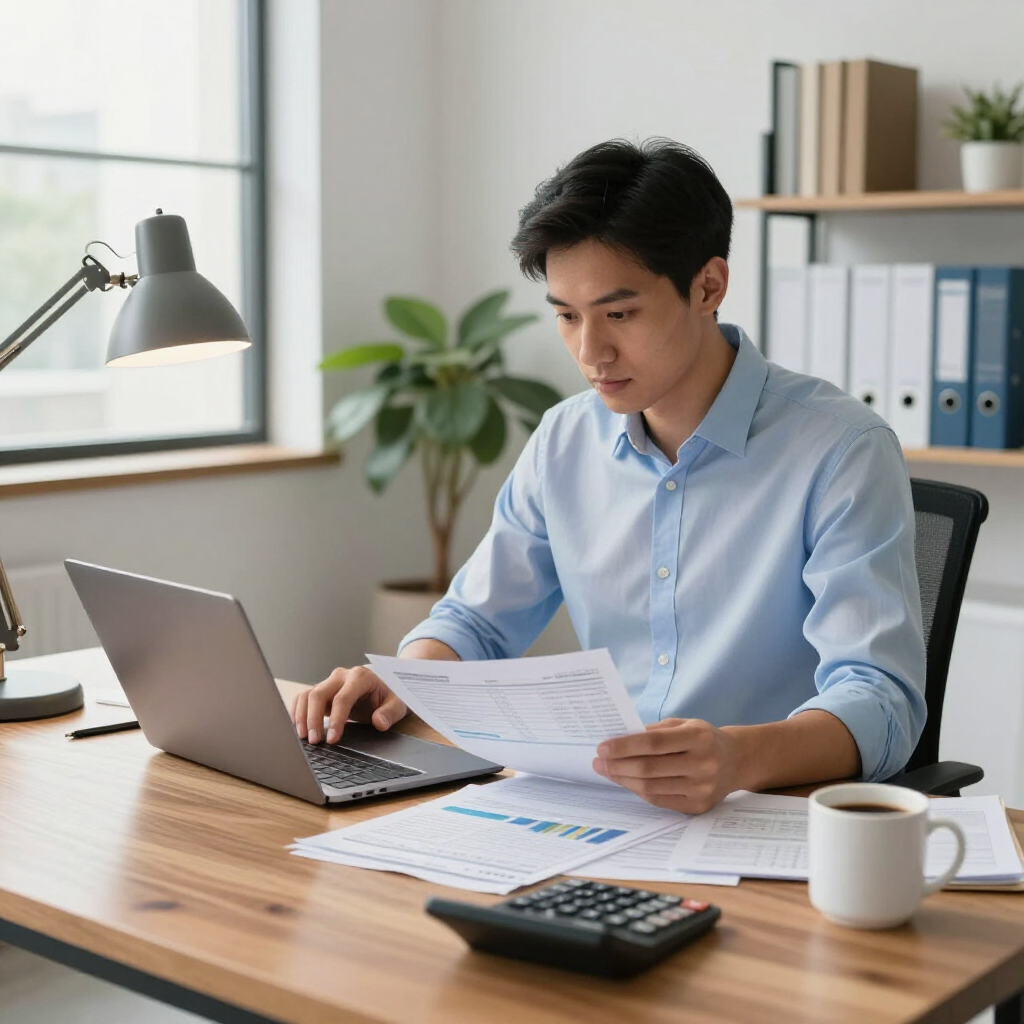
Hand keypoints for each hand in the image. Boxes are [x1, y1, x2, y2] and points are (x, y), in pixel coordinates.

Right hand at [290, 666, 407, 744]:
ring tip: (303, 738)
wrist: (384, 685)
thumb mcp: (398, 703)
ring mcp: (329, 682)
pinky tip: (298, 729)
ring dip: (301, 716)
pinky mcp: (322, 692)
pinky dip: (297, 712)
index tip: (332, 739)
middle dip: (313, 719)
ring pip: (307, 695)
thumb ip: (390, 712)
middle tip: (314, 742)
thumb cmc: (390, 695)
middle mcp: (341, 676)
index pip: (343, 698)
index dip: (336, 719)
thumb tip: (379, 723)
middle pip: (318, 694)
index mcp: (360, 677)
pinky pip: (303, 698)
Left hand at [593, 718, 739, 814]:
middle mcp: (703, 764)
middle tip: (598, 761)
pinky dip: (638, 790)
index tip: (602, 747)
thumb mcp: (682, 724)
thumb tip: (618, 741)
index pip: (654, 743)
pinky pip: (659, 800)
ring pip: (651, 787)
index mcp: (699, 737)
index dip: (625, 746)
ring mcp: (702, 788)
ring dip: (623, 779)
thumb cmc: (701, 739)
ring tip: (607, 771)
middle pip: (649, 768)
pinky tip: (627, 781)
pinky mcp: (698, 807)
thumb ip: (653, 731)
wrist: (735, 761)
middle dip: (618, 765)